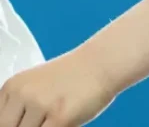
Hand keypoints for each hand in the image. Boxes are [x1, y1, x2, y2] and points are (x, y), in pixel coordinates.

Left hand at [0, 46, 114, 126]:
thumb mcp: (37, 87)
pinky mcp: (60, 117)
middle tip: (42, 121)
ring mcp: (41, 105)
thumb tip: (14, 124)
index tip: (21, 121)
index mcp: (12, 86)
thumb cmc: (74, 76)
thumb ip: (19, 109)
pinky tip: (65, 121)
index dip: (11, 123)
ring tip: (54, 118)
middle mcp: (23, 94)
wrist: (103, 62)